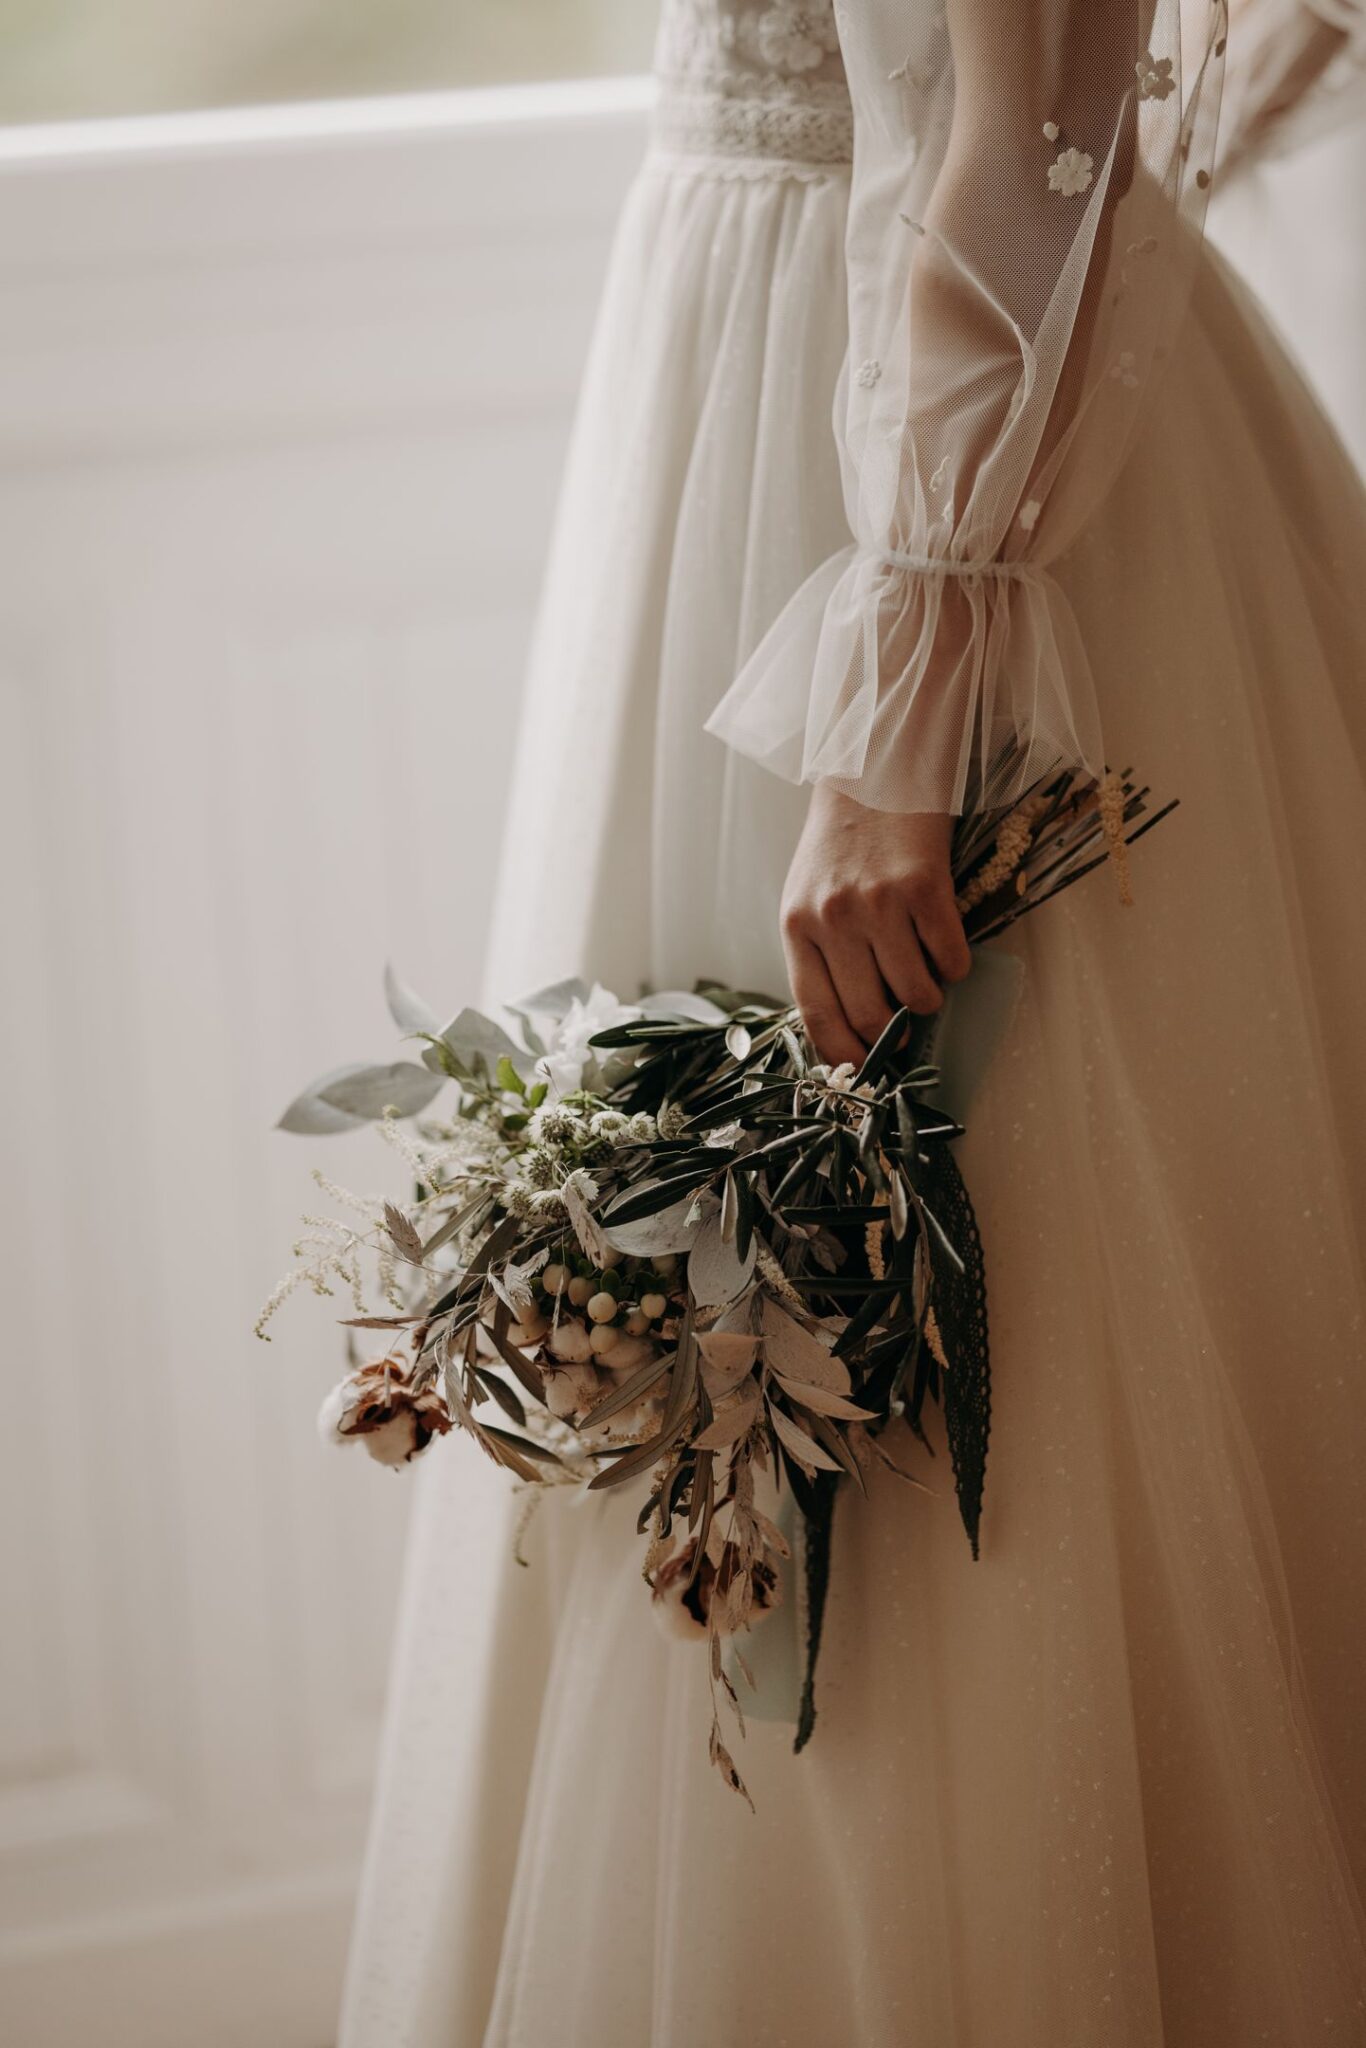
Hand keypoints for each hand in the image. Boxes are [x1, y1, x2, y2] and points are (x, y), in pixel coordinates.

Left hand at [780, 785, 971, 1067]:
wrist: (876, 770)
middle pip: (869, 1013)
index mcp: (797, 925)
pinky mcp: (925, 888)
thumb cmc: (841, 841)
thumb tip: (852, 1024)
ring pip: (917, 993)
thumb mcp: (808, 895)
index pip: (817, 1013)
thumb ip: (820, 953)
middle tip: (906, 1027)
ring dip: (929, 997)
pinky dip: (955, 966)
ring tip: (925, 974)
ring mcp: (879, 904)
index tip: (863, 1070)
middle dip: (892, 1034)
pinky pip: (951, 958)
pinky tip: (946, 947)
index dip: (843, 1053)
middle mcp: (833, 918)